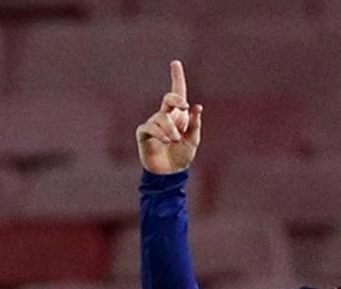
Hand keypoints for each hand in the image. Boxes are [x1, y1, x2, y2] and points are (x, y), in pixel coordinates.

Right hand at [136, 60, 202, 174]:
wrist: (170, 173)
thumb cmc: (182, 155)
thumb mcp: (193, 140)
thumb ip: (195, 124)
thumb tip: (197, 106)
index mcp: (179, 115)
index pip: (178, 93)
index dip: (177, 78)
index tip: (176, 62)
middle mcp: (165, 116)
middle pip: (169, 98)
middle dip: (176, 99)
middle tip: (184, 106)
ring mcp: (154, 123)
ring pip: (161, 117)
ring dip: (171, 129)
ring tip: (176, 140)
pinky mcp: (144, 133)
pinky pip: (150, 127)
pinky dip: (160, 133)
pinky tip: (167, 141)